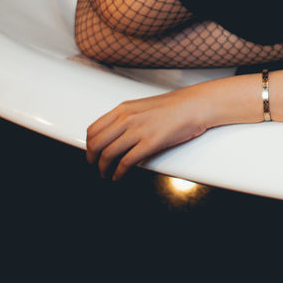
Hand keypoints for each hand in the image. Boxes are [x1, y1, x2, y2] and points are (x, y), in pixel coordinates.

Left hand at [86, 86, 217, 179]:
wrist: (194, 105)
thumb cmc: (173, 107)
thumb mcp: (142, 107)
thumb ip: (126, 119)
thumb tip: (114, 135)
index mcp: (123, 109)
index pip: (93, 130)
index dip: (88, 146)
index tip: (92, 154)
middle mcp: (126, 119)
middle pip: (96, 144)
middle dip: (92, 160)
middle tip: (95, 167)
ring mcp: (138, 131)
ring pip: (107, 155)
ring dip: (103, 169)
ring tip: (106, 175)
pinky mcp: (150, 143)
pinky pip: (126, 162)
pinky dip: (118, 173)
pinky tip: (119, 177)